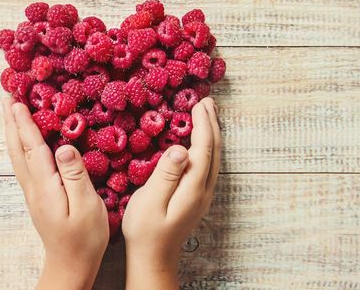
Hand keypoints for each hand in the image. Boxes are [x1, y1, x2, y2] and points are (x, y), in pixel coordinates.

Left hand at [2, 98, 108, 289]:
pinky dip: (19, 145)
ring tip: (10, 111)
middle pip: (17, 148)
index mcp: (46, 186)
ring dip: (12, 131)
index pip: (32, 148)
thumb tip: (64, 147)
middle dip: (11, 121)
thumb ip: (75, 175)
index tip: (16, 101)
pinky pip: (24, 163)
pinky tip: (23, 141)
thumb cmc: (84, 238)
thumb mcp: (87, 206)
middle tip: (6, 96)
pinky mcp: (37, 196)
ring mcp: (33, 192)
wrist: (70, 264)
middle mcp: (33, 186)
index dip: (25, 123)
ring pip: (17, 155)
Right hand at [122, 97, 220, 288]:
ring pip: (214, 158)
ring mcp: (202, 194)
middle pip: (214, 151)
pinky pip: (208, 164)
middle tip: (207, 101)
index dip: (202, 125)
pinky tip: (200, 141)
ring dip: (212, 133)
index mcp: (193, 188)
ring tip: (208, 114)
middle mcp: (203, 190)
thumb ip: (166, 174)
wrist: (154, 258)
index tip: (199, 104)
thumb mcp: (150, 202)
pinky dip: (207, 146)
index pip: (203, 149)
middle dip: (212, 124)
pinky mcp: (196, 197)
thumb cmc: (146, 231)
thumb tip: (180, 148)